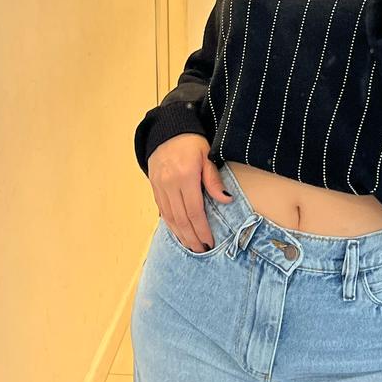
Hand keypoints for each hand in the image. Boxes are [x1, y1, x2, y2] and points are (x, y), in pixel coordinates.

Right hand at [147, 133, 233, 251]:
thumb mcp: (207, 155)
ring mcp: (160, 186)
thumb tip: (226, 199)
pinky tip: (178, 233)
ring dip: (180, 235)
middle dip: (192, 238)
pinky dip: (170, 224)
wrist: (168, 131)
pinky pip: (162, 210)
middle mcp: (170, 183)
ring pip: (170, 217)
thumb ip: (214, 179)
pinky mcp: (154, 186)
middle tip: (201, 250)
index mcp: (185, 176)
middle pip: (181, 218)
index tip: (210, 242)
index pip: (195, 211)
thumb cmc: (191, 142)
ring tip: (191, 247)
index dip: (202, 229)